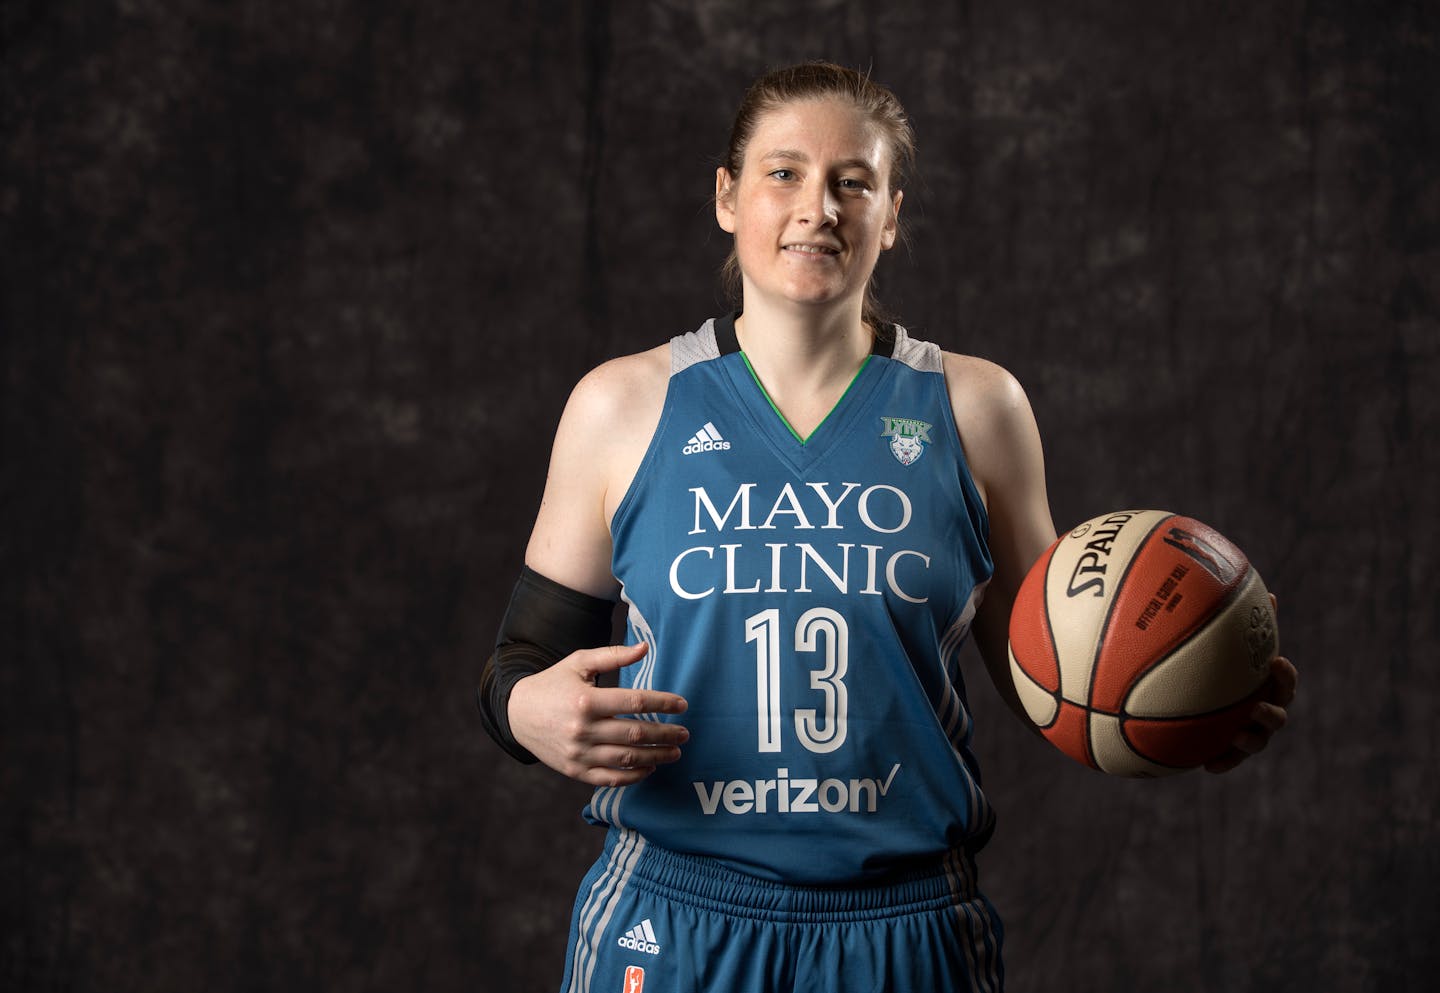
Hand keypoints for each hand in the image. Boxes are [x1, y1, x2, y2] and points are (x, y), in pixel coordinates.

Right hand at [508, 642, 689, 786]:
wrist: (517, 714)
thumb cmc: (553, 683)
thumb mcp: (579, 662)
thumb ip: (613, 655)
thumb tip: (644, 648)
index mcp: (586, 700)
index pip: (635, 703)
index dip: (663, 704)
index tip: (682, 705)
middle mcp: (582, 729)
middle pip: (636, 734)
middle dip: (666, 734)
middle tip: (685, 733)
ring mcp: (578, 753)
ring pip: (627, 758)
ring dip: (656, 757)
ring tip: (675, 752)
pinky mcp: (574, 771)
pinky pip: (610, 778)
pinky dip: (633, 776)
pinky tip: (649, 768)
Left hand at [1205, 595, 1296, 773]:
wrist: (1200, 700)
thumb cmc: (1219, 666)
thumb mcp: (1226, 646)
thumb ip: (1241, 623)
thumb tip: (1256, 590)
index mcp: (1265, 685)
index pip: (1283, 680)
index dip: (1283, 674)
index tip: (1274, 662)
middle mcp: (1262, 709)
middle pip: (1278, 715)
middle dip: (1272, 712)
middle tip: (1257, 706)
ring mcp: (1249, 732)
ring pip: (1258, 741)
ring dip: (1251, 739)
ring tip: (1237, 735)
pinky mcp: (1229, 750)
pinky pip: (1228, 759)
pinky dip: (1222, 762)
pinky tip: (1207, 765)